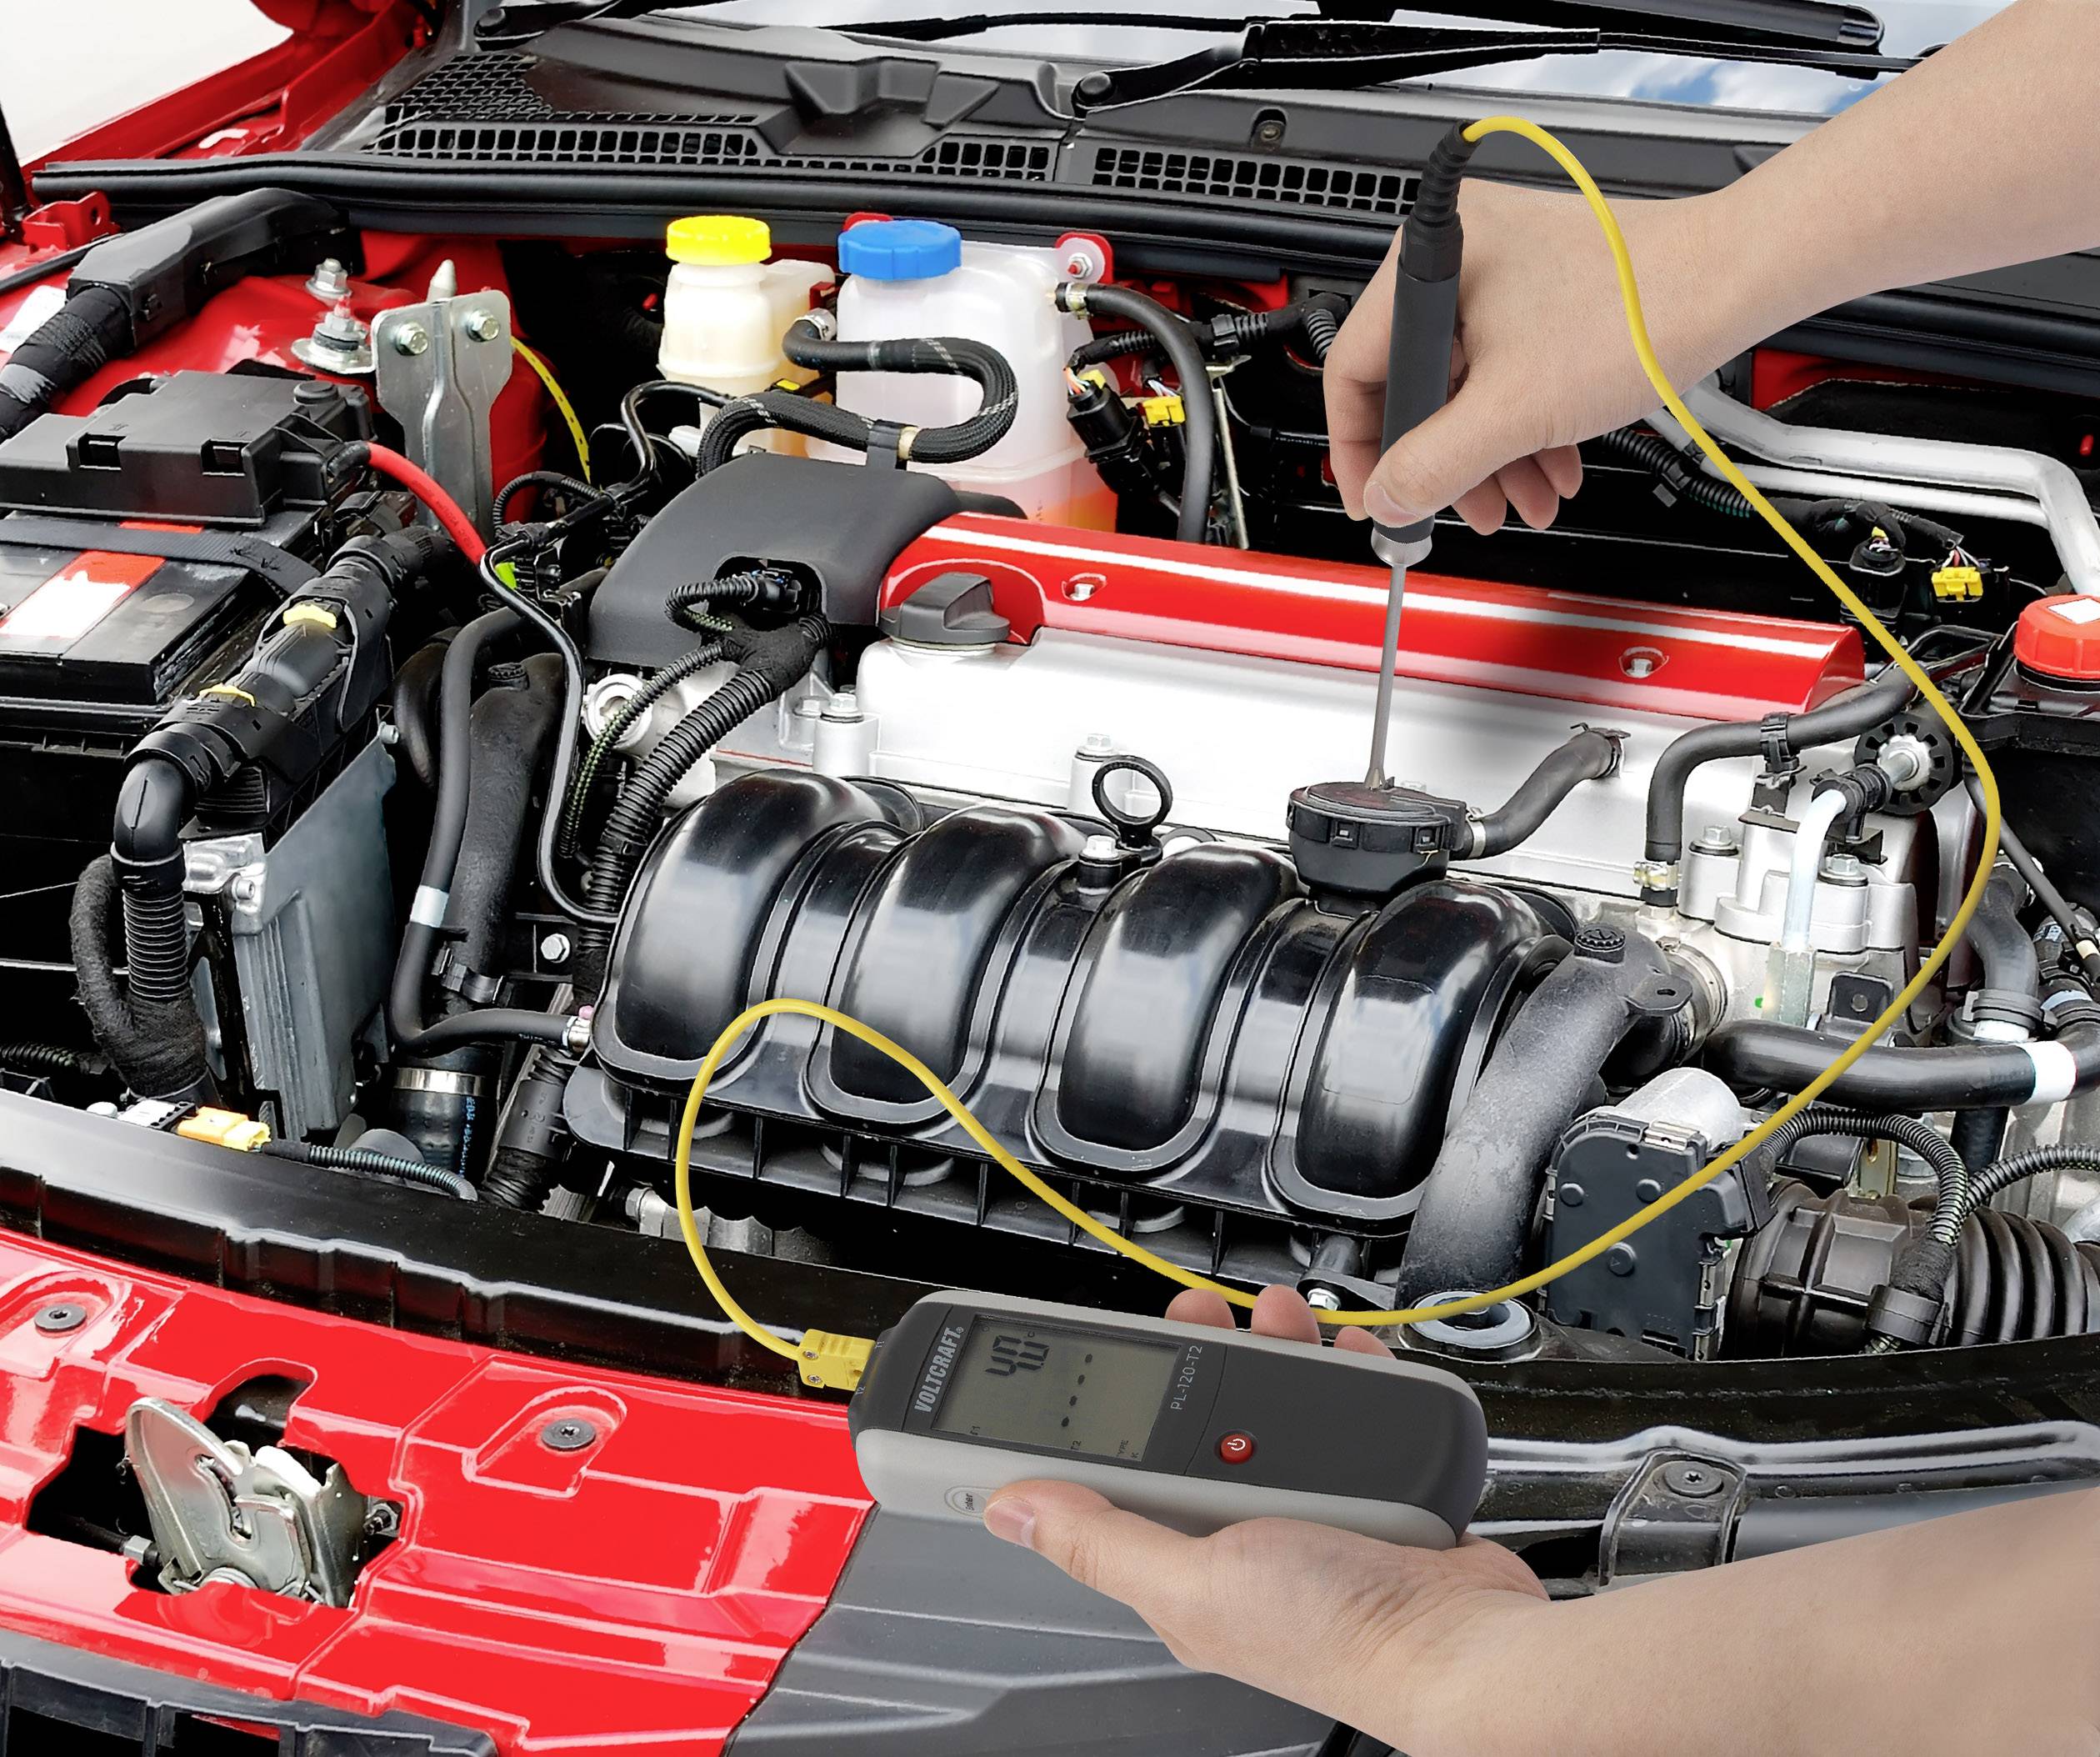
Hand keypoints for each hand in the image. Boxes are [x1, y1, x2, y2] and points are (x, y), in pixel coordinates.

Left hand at [981, 1285, 1545, 1748]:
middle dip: (1194, 1356)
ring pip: (1268, 1400)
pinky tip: (1343, 1353)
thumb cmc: (1340, 1633)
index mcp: (1183, 1560)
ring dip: (1271, 1348)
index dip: (1091, 1411)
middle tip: (1199, 1316)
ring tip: (1278, 1320)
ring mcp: (1306, 1502)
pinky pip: (1343, 1406)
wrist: (1468, 1640)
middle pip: (1193, 1417)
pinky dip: (1344, 1369)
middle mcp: (1240, 1530)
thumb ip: (1104, 1540)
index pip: (1113, 1475)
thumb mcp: (1196, 1582)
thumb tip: (1012, 1510)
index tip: (1081, 1352)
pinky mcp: (1367, 1483)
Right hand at [1324, 180, 1749, 536]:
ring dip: (1490, 457)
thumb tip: (1388, 498)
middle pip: (1415, 386)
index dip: (1360, 451)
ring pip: (1466, 388)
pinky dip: (1521, 428)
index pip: (1352, 371)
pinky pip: (1505, 374)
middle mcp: (1456, 257)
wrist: (1729, 283)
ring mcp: (1500, 274)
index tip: (1377, 499)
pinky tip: (1548, 465)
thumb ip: (1432, 465)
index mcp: (1427, 260)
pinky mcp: (1540, 294)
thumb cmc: (1636, 310)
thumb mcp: (1511, 412)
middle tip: (1457, 509)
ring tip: (1520, 499)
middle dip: (1446, 463)